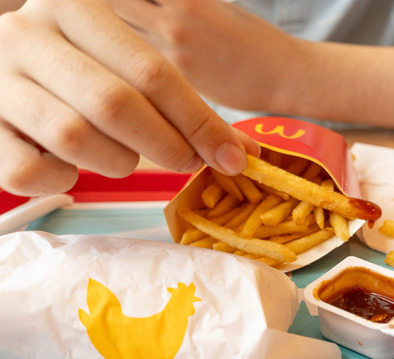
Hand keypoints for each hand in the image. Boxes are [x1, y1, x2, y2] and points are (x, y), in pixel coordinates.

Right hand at [0, 0, 257, 195]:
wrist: (1, 68)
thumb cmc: (80, 68)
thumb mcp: (126, 62)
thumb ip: (180, 100)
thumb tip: (241, 153)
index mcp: (73, 6)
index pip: (152, 72)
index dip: (199, 122)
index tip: (233, 157)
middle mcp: (27, 35)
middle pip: (114, 103)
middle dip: (166, 145)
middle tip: (187, 162)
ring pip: (73, 137)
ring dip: (116, 161)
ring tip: (124, 155)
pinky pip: (29, 171)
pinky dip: (63, 179)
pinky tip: (74, 167)